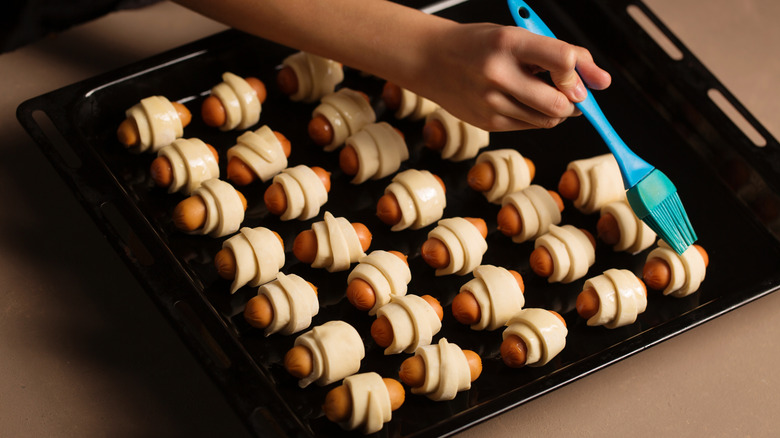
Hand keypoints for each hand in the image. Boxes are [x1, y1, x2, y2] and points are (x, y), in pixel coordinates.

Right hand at [407, 22, 611, 131]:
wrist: (431, 60)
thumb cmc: (478, 45)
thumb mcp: (517, 35)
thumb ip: (560, 54)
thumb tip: (602, 82)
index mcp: (508, 43)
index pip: (563, 60)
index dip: (579, 72)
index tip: (578, 74)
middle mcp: (498, 74)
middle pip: (560, 103)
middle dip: (573, 101)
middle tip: (567, 91)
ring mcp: (491, 103)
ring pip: (548, 120)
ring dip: (556, 110)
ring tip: (539, 91)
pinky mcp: (487, 123)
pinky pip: (530, 127)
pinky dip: (536, 117)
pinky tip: (522, 100)